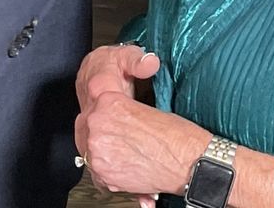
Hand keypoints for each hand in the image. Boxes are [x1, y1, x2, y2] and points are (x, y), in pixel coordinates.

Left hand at [74, 56, 201, 198]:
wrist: (188, 160)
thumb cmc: (175, 135)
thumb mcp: (143, 109)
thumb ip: (119, 114)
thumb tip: (109, 124)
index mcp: (108, 102)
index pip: (93, 107)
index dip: (101, 117)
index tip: (107, 124)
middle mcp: (98, 124)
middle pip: (85, 128)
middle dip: (98, 134)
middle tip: (114, 140)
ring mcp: (98, 149)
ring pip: (88, 150)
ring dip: (101, 153)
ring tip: (121, 155)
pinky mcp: (103, 172)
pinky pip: (96, 172)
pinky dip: (107, 171)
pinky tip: (123, 167)